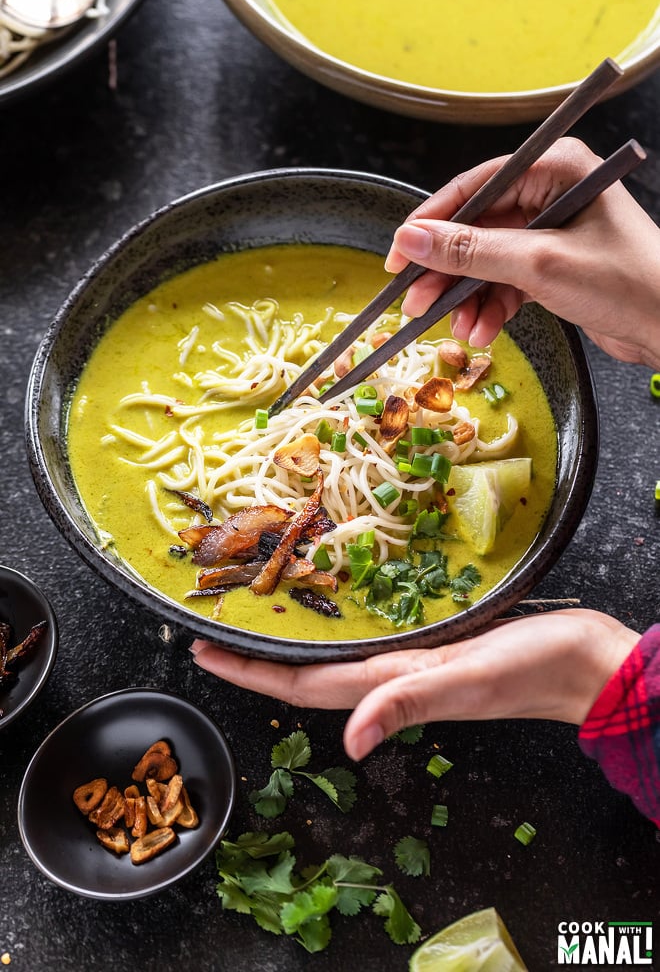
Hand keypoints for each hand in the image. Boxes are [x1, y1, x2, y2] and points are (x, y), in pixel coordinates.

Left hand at [190, 609, 638, 759]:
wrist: (585, 662)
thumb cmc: (537, 666)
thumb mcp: (473, 676)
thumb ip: (413, 700)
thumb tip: (349, 740)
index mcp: (396, 684)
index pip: (305, 686)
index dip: (251, 674)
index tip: (203, 653)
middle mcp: (397, 678)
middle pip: (309, 677)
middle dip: (257, 662)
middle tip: (213, 635)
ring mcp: (416, 664)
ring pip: (336, 661)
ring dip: (291, 648)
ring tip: (257, 626)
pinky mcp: (437, 646)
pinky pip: (370, 645)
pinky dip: (339, 633)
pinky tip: (335, 616)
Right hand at [385, 137, 659, 369]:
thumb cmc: (625, 282)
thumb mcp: (538, 264)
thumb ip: (471, 251)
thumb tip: (413, 239)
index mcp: (554, 168)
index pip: (474, 187)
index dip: (430, 223)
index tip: (398, 256)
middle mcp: (550, 192)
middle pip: (476, 228)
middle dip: (447, 271)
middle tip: (415, 303)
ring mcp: (551, 230)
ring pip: (486, 261)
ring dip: (467, 297)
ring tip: (458, 329)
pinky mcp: (553, 264)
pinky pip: (505, 281)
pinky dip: (491, 308)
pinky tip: (483, 332)